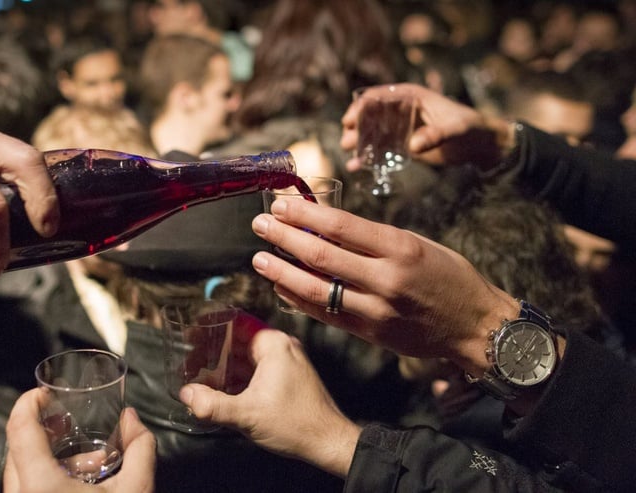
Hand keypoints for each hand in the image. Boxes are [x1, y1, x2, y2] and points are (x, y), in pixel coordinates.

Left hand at [3, 388, 155, 492]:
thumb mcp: (137, 490)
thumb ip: (140, 448)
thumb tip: (132, 419)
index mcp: (40, 485)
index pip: (19, 429)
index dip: (28, 402)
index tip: (43, 393)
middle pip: (17, 448)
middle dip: (45, 430)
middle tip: (67, 421)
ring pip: (22, 472)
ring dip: (52, 458)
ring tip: (92, 461)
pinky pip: (27, 489)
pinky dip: (49, 477)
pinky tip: (84, 482)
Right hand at [180, 329, 360, 478]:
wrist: (328, 442)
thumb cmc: (297, 424)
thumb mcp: (248, 415)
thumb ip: (213, 405)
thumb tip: (187, 395)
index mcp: (273, 345)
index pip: (235, 322)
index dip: (210, 326)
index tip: (191, 333)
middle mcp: (281, 348)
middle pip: (238, 339)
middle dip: (212, 350)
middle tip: (189, 359)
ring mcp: (286, 363)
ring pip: (246, 356)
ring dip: (223, 365)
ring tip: (199, 376)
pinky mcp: (287, 378)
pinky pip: (255, 369)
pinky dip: (237, 376)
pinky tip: (221, 390)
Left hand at [250, 199, 519, 375]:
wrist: (475, 326)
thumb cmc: (449, 277)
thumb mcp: (418, 244)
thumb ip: (373, 238)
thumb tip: (324, 227)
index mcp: (401, 248)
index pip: (341, 225)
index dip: (304, 214)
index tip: (280, 204)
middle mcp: (386, 279)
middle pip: (321, 256)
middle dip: (284, 238)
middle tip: (259, 225)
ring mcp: (376, 310)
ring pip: (316, 290)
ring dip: (282, 273)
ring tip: (259, 260)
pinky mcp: (370, 334)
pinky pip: (325, 315)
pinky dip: (299, 300)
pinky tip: (281, 287)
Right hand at [341, 83, 512, 171]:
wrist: (480, 143)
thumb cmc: (469, 127)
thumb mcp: (454, 128)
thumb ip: (435, 134)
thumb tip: (413, 145)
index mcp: (410, 97)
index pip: (379, 96)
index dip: (361, 107)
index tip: (350, 120)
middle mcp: (401, 111)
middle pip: (370, 116)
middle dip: (356, 129)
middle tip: (347, 143)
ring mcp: (400, 129)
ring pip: (372, 134)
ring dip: (359, 144)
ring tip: (350, 157)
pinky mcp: (403, 146)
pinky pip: (381, 150)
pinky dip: (369, 158)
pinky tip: (357, 167)